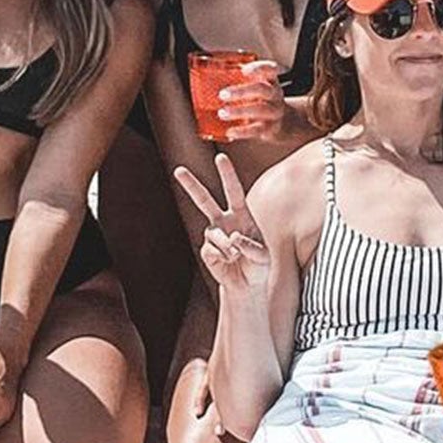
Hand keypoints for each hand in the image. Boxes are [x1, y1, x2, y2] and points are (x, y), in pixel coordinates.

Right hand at [174, 154, 271, 293]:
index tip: (220, 157)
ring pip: (213, 233)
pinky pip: (211, 251)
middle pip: (204, 200)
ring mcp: (213, 235)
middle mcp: (224, 221)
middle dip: (191, 185)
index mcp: (241, 215)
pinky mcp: (207, 251)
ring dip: (228, 247)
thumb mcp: (264, 256)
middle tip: (178, 170)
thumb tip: (233, 237)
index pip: (233, 191)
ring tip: (236, 256)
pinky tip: (229, 263)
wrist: (247, 285)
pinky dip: (223, 258)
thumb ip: (253, 247)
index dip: (227, 174)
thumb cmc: (259, 266)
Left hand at [215, 59, 285, 141]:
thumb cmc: (260, 100)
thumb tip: (203, 79)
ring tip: (222, 113)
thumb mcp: (254, 88)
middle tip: (222, 94)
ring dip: (239, 111)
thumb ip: (237, 82)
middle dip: (242, 91)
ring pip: (260, 110)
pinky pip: (256, 130)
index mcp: (270, 81)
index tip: (244, 70)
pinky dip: (242, 131)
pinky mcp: (270, 128)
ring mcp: (274, 112)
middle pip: (262, 90)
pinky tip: (230, 131)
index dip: (258, 68)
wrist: (283, 122)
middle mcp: (274, 95)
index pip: (269, 69)